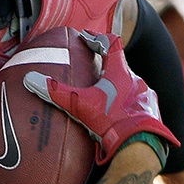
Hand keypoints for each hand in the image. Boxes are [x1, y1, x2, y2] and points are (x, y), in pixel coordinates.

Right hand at [23, 31, 178, 164]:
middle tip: (90, 74)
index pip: (112, 43)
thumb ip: (57, 93)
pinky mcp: (151, 112)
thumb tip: (31, 80)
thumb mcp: (80, 106)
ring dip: (117, 88)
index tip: (86, 38)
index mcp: (120, 72)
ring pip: (129, 85)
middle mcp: (136, 80)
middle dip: (105, 68)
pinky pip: (138, 102)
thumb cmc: (111, 122)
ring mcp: (146, 96)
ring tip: (104, 98)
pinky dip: (127, 104)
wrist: (139, 146)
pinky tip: (119, 115)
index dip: (98, 38)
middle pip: (120, 65)